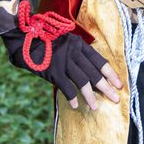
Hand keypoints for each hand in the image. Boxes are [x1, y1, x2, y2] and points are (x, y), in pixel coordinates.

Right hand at [2, 28, 121, 110]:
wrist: (23, 36)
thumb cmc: (42, 38)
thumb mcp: (63, 39)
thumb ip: (74, 51)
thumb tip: (84, 67)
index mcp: (78, 44)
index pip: (99, 60)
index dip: (110, 73)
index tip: (119, 84)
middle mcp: (74, 52)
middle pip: (95, 73)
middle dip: (107, 87)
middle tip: (115, 99)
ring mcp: (64, 61)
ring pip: (83, 81)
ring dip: (90, 96)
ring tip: (95, 107)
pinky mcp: (53, 70)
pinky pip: (66, 87)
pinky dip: (71, 97)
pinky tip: (75, 105)